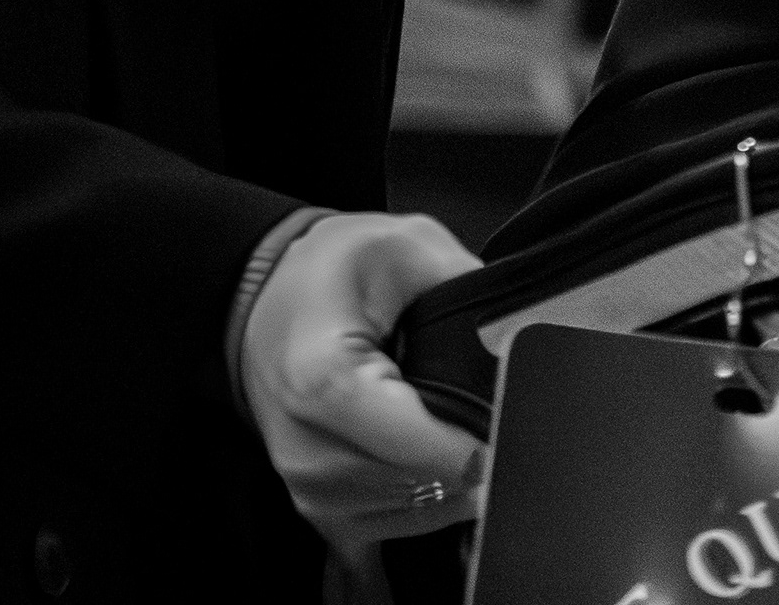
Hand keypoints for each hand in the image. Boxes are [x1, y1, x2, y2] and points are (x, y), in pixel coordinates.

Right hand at [238, 210, 487, 563]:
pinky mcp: (318, 511)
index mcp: (324, 382)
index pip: (425, 448)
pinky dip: (423, 505)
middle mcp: (308, 450)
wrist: (261, 304)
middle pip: (428, 483)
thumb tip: (517, 333)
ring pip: (420, 513)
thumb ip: (463, 284)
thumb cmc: (329, 274)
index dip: (481, 444)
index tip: (507, 421)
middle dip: (472, 453)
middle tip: (478, 404)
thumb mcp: (403, 245)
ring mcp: (309, 490)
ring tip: (441, 419)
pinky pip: (392, 534)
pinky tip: (430, 467)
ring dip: (451, 478)